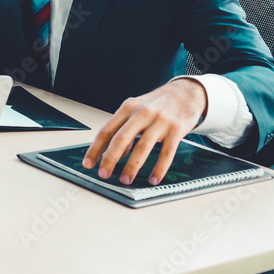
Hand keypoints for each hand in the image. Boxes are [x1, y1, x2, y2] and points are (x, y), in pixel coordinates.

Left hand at [83, 79, 206, 185]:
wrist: (186, 93)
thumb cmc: (156, 105)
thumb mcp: (135, 111)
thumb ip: (122, 130)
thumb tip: (108, 155)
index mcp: (127, 108)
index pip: (106, 130)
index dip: (95, 148)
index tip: (88, 163)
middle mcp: (142, 113)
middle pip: (121, 138)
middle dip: (110, 159)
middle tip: (103, 174)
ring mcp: (160, 121)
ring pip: (143, 147)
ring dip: (132, 166)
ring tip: (125, 179)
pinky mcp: (176, 130)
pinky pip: (166, 153)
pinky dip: (159, 169)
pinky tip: (153, 179)